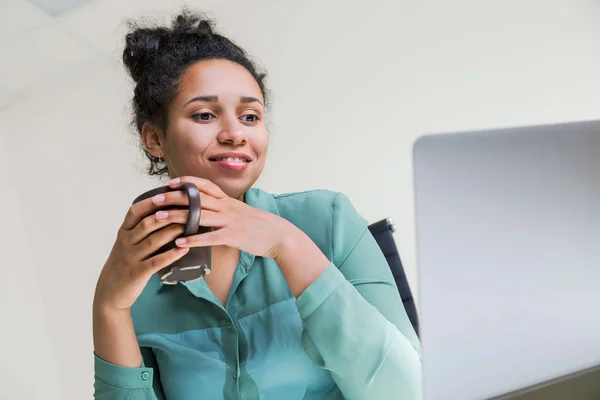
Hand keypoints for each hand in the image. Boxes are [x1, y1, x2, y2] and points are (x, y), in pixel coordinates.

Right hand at [93, 196, 188, 311]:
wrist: (110, 292)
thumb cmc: (124, 264)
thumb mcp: (126, 243)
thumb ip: (140, 230)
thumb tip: (165, 212)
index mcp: (124, 232)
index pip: (135, 211)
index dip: (151, 201)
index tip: (169, 193)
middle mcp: (126, 242)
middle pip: (147, 223)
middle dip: (168, 214)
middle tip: (187, 207)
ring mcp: (131, 257)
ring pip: (153, 240)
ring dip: (173, 231)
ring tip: (190, 224)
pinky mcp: (138, 272)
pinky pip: (156, 261)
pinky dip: (171, 254)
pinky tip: (184, 249)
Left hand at [159, 176, 294, 258]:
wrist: (279, 235)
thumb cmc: (259, 226)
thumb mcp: (241, 212)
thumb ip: (224, 210)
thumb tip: (209, 210)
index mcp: (228, 201)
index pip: (205, 186)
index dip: (187, 183)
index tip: (170, 183)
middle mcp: (227, 207)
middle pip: (196, 198)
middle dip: (174, 197)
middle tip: (155, 199)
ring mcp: (229, 221)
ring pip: (199, 215)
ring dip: (177, 217)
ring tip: (158, 219)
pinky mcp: (232, 236)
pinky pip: (210, 237)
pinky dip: (193, 240)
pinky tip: (179, 244)